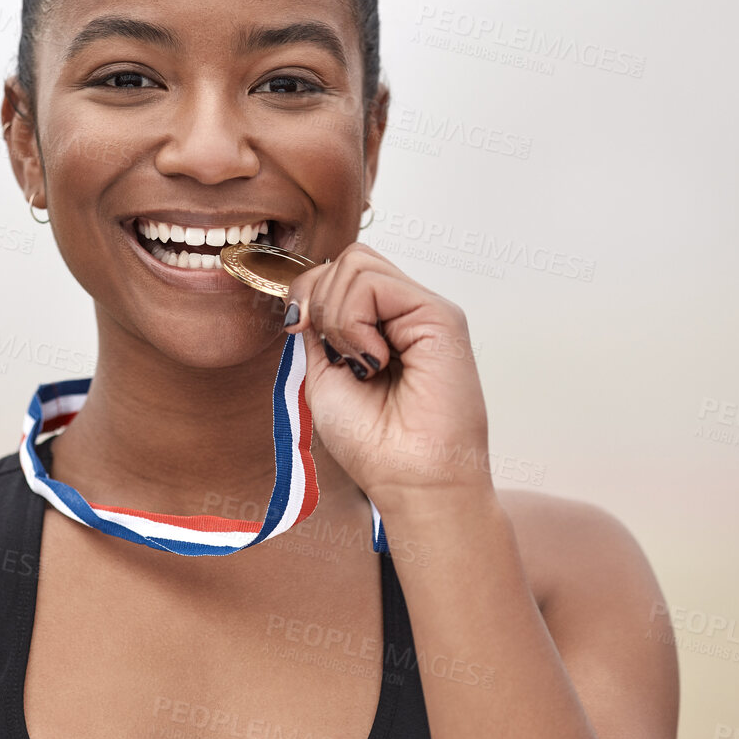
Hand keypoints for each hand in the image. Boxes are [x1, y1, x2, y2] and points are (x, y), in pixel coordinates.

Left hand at [282, 243, 491, 510]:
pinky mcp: (440, 314)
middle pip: (347, 259)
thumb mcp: (323, 374)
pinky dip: (355, 321)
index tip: (297, 330)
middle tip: (338, 356)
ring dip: (338, 317)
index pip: (337, 272)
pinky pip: (374, 283)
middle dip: (320, 301)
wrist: (410, 478)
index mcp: (380, 325)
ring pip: (356, 263)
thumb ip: (318, 327)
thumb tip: (304, 292)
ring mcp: (423, 310)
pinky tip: (374, 360)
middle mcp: (403, 312)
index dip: (307, 293)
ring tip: (361, 364)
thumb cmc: (373, 443)